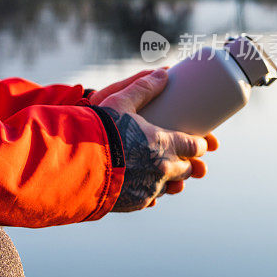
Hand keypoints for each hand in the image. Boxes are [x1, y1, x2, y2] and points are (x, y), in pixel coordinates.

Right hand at [97, 69, 217, 211]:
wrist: (77, 162)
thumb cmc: (99, 129)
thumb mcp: (120, 102)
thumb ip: (142, 88)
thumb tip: (164, 73)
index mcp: (164, 144)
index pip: (194, 146)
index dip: (199, 144)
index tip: (199, 141)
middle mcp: (162, 170)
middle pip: (186, 169)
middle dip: (186, 163)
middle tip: (179, 156)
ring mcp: (149, 189)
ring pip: (169, 186)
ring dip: (168, 180)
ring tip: (157, 172)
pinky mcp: (135, 203)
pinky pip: (149, 199)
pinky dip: (147, 191)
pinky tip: (139, 184)